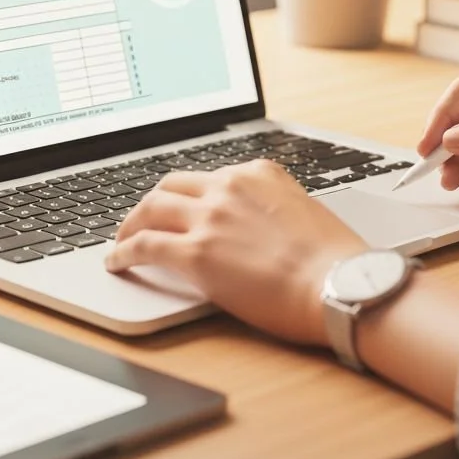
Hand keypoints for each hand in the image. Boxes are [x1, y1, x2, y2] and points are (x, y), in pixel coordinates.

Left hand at [104, 159, 367, 344]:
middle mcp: (229, 186)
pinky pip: (145, 245)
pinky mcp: (196, 252)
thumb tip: (251, 225)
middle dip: (151, 203)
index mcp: (257, 172)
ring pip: (151, 208)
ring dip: (131, 224)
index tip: (178, 207)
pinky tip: (117, 262)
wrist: (340, 286)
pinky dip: (124, 252)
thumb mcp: (303, 210)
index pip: (207, 177)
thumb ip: (269, 206)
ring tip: (122, 240)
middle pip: (171, 185)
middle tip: (142, 220)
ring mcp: (210, 217)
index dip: (186, 196)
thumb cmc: (333, 262)